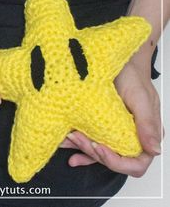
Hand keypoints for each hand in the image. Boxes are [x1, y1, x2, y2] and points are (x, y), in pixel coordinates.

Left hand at [60, 59, 163, 177]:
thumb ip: (147, 123)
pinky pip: (92, 140)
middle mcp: (131, 136)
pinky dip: (79, 144)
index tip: (101, 149)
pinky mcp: (101, 125)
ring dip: (83, 150)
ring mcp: (115, 132)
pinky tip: (68, 142)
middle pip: (114, 159)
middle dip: (95, 153)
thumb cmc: (133, 75)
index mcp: (146, 133)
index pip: (136, 163)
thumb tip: (154, 149)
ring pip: (100, 152)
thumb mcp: (140, 97)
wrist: (118, 61)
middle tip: (79, 138)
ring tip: (69, 139)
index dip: (118, 162)